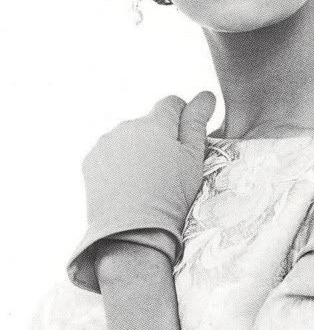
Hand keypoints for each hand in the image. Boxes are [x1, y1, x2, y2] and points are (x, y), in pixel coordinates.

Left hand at [66, 91, 215, 292]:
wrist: (131, 236)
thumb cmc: (170, 198)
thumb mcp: (194, 160)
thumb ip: (197, 122)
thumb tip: (205, 94)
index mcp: (155, 123)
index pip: (171, 103)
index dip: (182, 120)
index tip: (183, 144)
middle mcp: (127, 126)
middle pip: (149, 122)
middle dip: (158, 137)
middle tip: (165, 170)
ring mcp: (106, 143)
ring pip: (129, 137)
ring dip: (137, 149)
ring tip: (144, 182)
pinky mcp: (91, 161)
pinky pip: (110, 153)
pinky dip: (118, 163)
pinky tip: (127, 185)